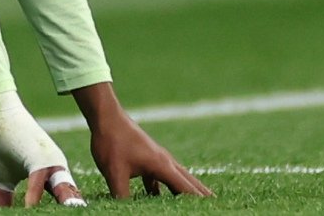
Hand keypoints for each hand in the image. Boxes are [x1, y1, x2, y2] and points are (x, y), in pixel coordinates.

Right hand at [0, 92, 85, 206]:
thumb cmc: (3, 145)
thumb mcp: (5, 177)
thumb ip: (6, 196)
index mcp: (52, 175)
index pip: (63, 199)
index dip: (65, 208)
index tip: (72, 215)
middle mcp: (57, 169)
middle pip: (69, 195)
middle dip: (72, 206)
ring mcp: (50, 162)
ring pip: (61, 190)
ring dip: (64, 203)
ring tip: (68, 213)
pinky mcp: (38, 157)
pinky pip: (37, 180)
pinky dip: (33, 196)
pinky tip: (29, 207)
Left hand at [73, 85, 212, 197]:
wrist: (106, 116)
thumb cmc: (112, 142)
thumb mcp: (115, 173)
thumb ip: (123, 195)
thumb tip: (124, 210)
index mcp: (162, 166)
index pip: (187, 190)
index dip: (199, 202)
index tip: (213, 208)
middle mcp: (165, 162)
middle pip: (189, 183)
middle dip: (201, 196)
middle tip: (218, 205)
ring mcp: (157, 159)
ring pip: (176, 179)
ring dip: (185, 192)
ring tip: (195, 204)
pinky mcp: (146, 157)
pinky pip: (160, 177)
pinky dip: (164, 188)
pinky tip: (157, 197)